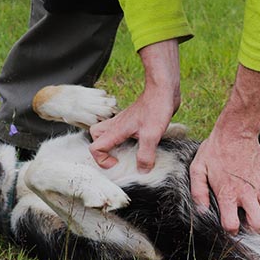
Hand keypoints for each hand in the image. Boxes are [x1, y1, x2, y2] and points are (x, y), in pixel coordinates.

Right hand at [90, 39, 180, 171]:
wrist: (163, 90)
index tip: (116, 163)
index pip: (95, 147)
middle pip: (95, 137)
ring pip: (108, 133)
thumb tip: (142, 170)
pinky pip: (122, 132)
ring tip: (128, 153)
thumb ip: (145, 155)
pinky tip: (140, 145)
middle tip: (117, 158)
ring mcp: (124, 122)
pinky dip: (125, 140)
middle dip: (102, 150)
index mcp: (116, 130)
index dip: (102, 159)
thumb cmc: (156, 107)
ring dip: (113, 145)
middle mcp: (117, 126)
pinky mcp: (134, 121)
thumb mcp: (151, 136)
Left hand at [190, 65, 259, 233]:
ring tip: (257, 213)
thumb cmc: (216, 150)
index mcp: (228, 194)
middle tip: (247, 223)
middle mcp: (246, 194)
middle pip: (259, 224)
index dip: (230, 230)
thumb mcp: (198, 169)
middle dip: (254, 229)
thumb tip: (201, 211)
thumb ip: (198, 192)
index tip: (229, 225)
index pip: (232, 225)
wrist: (236, 131)